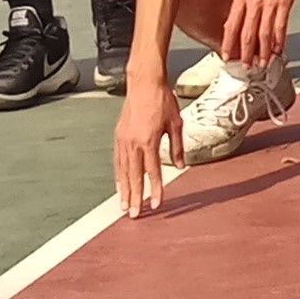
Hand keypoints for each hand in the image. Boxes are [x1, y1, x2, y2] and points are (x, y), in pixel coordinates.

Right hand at [111, 68, 184, 217]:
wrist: (144, 83)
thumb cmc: (163, 101)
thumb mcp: (177, 124)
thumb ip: (178, 148)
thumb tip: (181, 167)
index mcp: (149, 141)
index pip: (153, 172)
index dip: (155, 189)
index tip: (156, 204)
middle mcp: (133, 143)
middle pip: (133, 176)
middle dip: (135, 197)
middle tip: (133, 215)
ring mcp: (123, 140)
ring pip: (123, 171)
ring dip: (124, 189)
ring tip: (124, 205)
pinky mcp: (118, 136)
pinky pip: (117, 160)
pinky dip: (119, 175)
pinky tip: (120, 184)